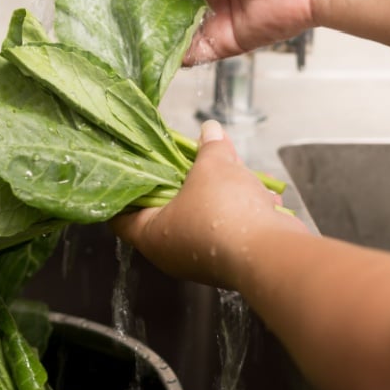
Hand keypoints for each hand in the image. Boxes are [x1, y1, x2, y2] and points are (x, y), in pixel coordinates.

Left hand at [109, 120, 306, 289]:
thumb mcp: (212, 167)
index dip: (125, 191)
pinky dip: (242, 209)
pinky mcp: (230, 259)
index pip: (120, 216)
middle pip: (169, 208)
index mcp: (151, 235)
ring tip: (235, 168)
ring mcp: (201, 259)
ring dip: (221, 191)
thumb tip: (209, 130)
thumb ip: (208, 148)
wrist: (269, 253)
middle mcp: (171, 253)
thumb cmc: (223, 211)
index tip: (132, 170)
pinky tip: (260, 191)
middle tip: (193, 157)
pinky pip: (228, 228)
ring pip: (203, 215)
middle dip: (185, 180)